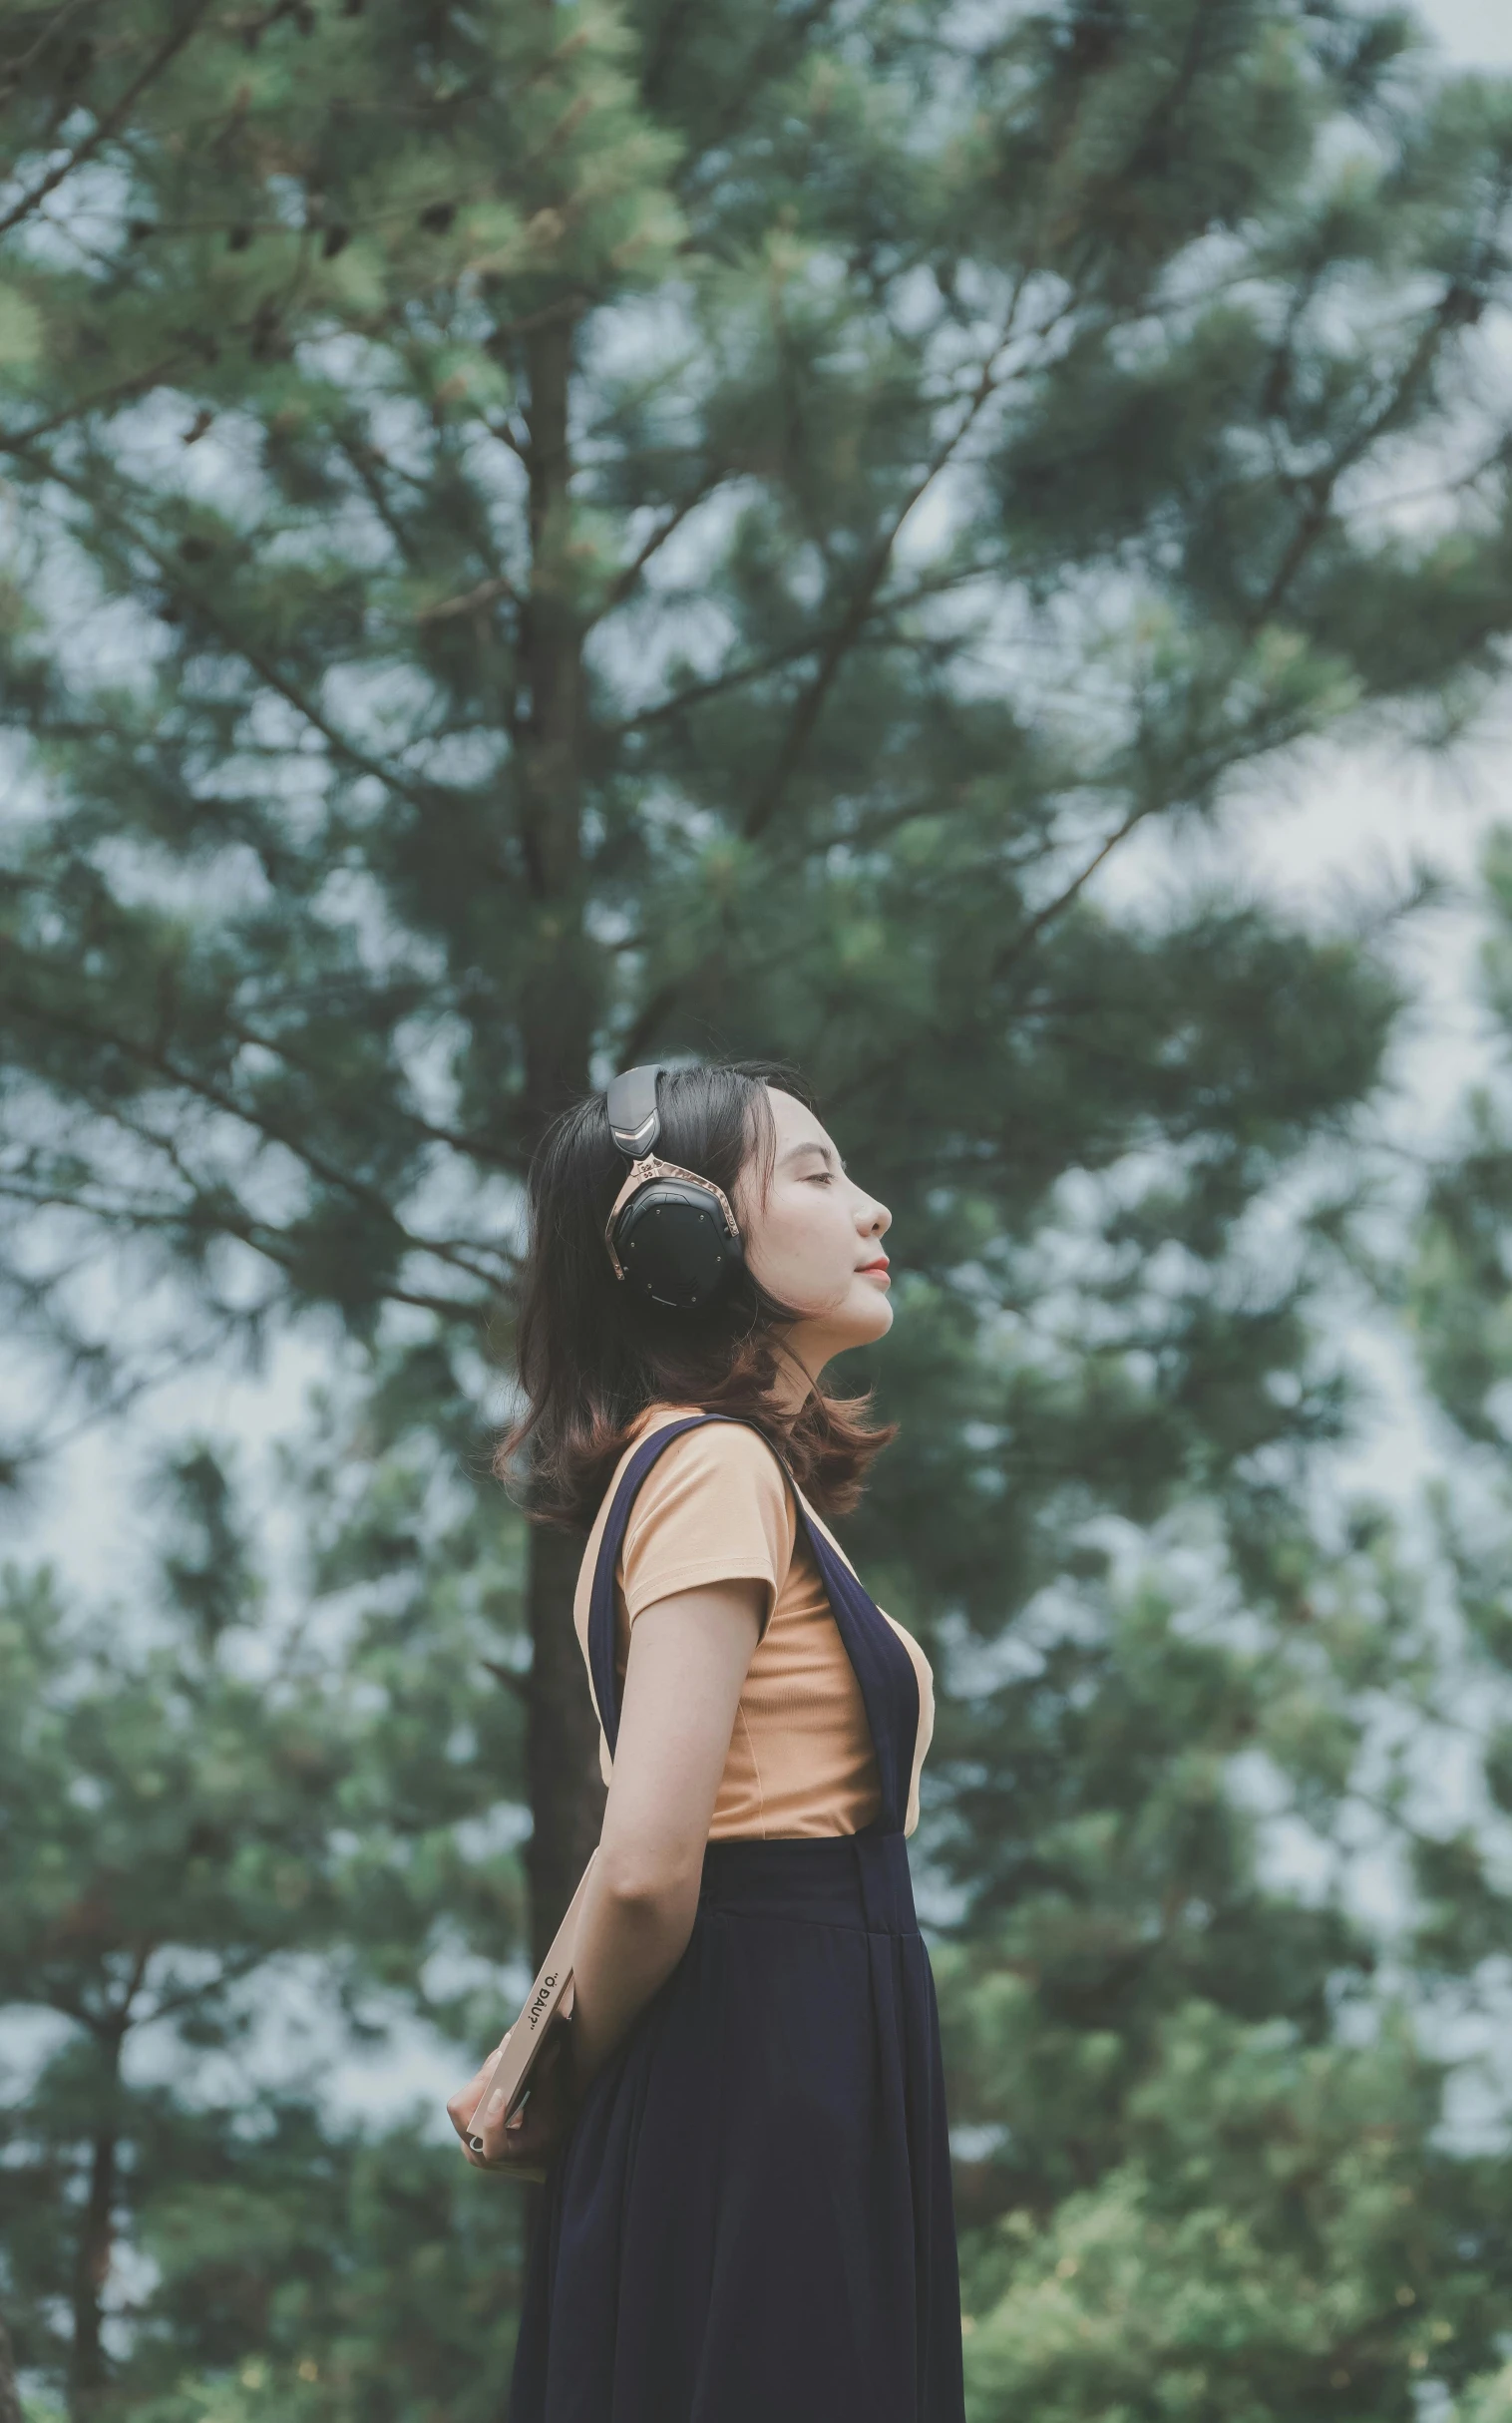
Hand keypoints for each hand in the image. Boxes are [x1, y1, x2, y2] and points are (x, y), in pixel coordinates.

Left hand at [445, 2022, 578, 2184]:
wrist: (541, 2160)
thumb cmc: (552, 2140)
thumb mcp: (553, 2114)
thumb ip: (547, 2082)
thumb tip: (551, 2046)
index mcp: (503, 2158)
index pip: (490, 2145)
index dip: (492, 2120)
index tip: (501, 2093)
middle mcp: (478, 2153)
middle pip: (463, 2111)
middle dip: (482, 2081)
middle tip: (503, 2054)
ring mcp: (468, 2142)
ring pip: (462, 2103)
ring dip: (482, 2077)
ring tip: (503, 2054)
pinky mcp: (465, 2130)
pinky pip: (466, 2100)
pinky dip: (481, 2081)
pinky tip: (499, 2065)